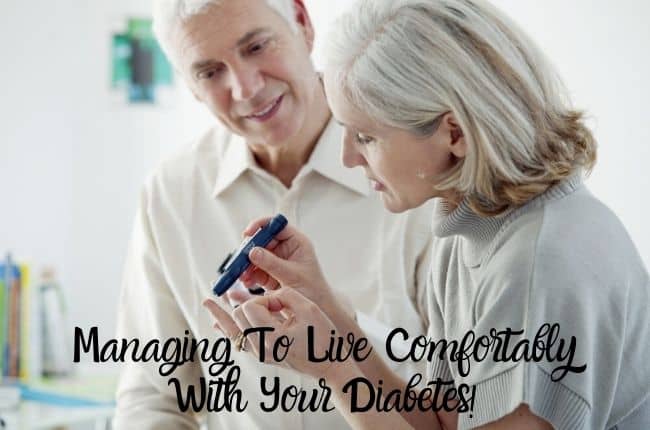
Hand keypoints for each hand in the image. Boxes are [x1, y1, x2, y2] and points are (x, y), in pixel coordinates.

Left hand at [204, 288, 343, 379]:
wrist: (330, 366)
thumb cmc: (324, 338)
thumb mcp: (309, 308)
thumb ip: (285, 295)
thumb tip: (268, 296)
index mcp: (271, 337)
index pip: (250, 307)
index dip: (263, 298)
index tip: (280, 302)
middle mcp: (261, 348)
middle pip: (238, 316)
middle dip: (250, 303)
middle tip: (272, 304)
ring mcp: (260, 354)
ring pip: (231, 331)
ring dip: (222, 315)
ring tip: (208, 303)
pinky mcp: (262, 356)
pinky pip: (238, 342)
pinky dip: (228, 330)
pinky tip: (218, 323)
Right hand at [238, 217, 336, 312]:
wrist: (317, 309)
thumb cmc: (313, 290)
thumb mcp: (293, 275)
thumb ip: (273, 263)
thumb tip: (253, 252)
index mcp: (296, 242)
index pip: (277, 225)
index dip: (261, 226)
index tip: (248, 233)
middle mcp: (285, 248)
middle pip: (262, 240)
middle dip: (249, 249)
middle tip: (239, 259)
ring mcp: (276, 261)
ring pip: (255, 256)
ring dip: (246, 264)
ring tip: (243, 275)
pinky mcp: (269, 274)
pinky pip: (254, 270)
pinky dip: (248, 275)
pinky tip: (247, 282)